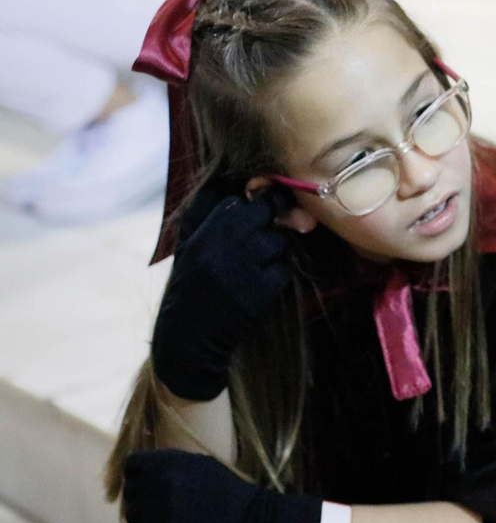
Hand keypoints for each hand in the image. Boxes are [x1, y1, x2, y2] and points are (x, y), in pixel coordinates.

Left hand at [121, 449, 320, 522]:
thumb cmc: (228, 490)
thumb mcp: (200, 464)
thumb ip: (169, 464)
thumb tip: (140, 471)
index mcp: (170, 460)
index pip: (132, 464)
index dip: (139, 474)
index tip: (150, 483)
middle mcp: (160, 483)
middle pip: (130, 492)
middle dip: (143, 498)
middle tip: (164, 506)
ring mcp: (158, 513)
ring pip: (132, 516)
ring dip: (145, 520)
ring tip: (168, 521)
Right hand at [150, 183, 295, 401]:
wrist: (186, 339)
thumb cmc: (190, 286)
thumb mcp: (189, 244)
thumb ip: (209, 211)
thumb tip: (244, 183)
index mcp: (200, 229)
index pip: (235, 195)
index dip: (255, 196)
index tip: (261, 202)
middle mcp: (219, 243)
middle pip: (265, 210)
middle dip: (274, 215)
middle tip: (269, 229)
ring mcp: (240, 266)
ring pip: (277, 240)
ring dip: (273, 251)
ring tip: (252, 267)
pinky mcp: (258, 291)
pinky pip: (283, 269)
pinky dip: (277, 275)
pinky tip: (258, 287)